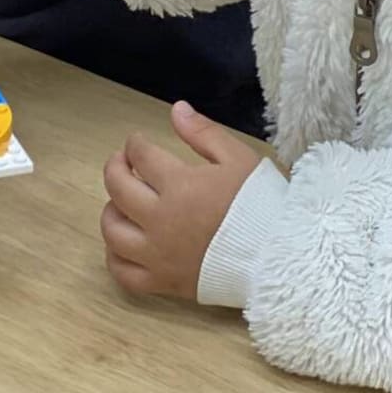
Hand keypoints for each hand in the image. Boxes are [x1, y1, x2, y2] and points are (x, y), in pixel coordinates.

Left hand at [100, 101, 264, 300]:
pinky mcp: (164, 283)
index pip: (140, 156)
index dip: (135, 144)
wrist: (280, 258)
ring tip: (122, 202)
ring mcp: (158, 254)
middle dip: (115, 167)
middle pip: (117, 188)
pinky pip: (124, 273)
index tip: (138, 143)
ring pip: (113, 231)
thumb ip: (203, 133)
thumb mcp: (238, 158)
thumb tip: (176, 109)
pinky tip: (124, 244)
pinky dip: (115, 257)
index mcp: (179, 185)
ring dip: (111, 211)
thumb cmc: (261, 205)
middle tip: (123, 163)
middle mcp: (161, 220)